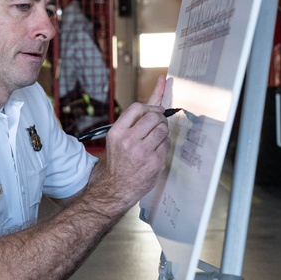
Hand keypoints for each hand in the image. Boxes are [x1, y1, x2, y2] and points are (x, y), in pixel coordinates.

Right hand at [95, 75, 171, 209]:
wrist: (114, 188)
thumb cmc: (117, 161)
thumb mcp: (116, 138)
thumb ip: (134, 120)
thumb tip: (160, 91)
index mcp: (116, 132)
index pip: (138, 107)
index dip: (151, 106)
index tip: (156, 109)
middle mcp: (128, 141)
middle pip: (154, 116)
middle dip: (159, 118)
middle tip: (158, 125)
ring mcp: (142, 152)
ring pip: (163, 129)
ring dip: (162, 132)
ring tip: (155, 139)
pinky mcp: (155, 162)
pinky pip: (167, 144)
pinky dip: (164, 145)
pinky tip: (155, 152)